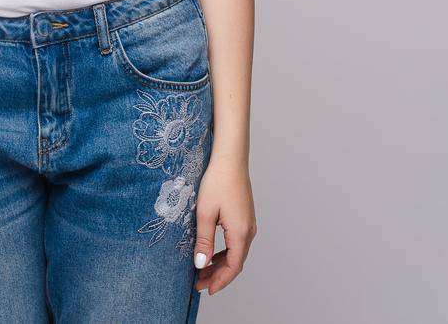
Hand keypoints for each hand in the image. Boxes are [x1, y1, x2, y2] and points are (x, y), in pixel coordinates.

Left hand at [192, 153, 256, 295]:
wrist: (230, 159)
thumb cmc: (217, 182)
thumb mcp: (205, 213)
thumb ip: (204, 241)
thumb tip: (200, 265)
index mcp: (240, 232)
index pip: (233, 267)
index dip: (220, 281)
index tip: (205, 289)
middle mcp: (248, 230)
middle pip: (235, 262)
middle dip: (218, 275)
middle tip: (198, 283)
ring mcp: (248, 224)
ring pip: (236, 253)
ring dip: (220, 264)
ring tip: (202, 271)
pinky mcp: (245, 217)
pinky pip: (236, 242)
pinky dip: (224, 252)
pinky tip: (212, 254)